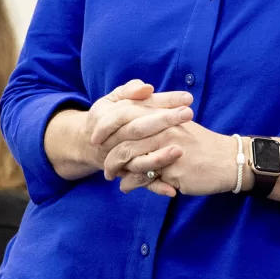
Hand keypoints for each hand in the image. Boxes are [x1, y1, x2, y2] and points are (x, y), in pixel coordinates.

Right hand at [47, 79, 192, 179]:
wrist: (89, 144)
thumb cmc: (110, 116)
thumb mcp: (115, 98)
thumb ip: (130, 90)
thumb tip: (147, 88)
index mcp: (110, 113)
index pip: (138, 105)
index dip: (163, 100)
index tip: (188, 97)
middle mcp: (113, 136)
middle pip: (138, 128)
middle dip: (164, 120)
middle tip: (189, 114)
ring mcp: (118, 157)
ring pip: (136, 157)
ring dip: (158, 156)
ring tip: (180, 150)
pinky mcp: (123, 173)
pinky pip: (138, 181)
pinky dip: (154, 186)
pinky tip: (172, 190)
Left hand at [105, 119, 239, 197]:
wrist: (228, 161)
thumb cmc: (201, 147)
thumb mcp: (179, 127)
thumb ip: (156, 123)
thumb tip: (133, 130)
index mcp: (163, 115)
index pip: (126, 116)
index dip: (106, 127)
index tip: (95, 138)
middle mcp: (163, 129)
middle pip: (125, 140)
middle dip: (109, 155)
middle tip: (104, 167)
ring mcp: (168, 148)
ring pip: (132, 160)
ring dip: (118, 171)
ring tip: (111, 177)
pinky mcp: (173, 168)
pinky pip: (145, 177)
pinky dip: (132, 184)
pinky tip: (127, 187)